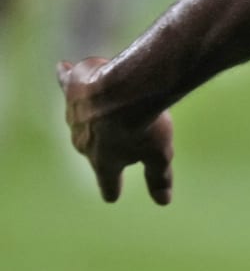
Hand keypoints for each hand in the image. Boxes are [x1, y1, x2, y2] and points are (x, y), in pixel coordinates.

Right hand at [57, 57, 174, 204]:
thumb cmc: (144, 124)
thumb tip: (163, 202)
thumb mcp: (159, 155)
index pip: (108, 181)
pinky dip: (67, 77)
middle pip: (95, 147)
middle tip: (129, 133)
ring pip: (82, 117)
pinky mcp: (72, 88)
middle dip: (108, 144)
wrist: (125, 88)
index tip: (112, 197)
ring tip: (107, 105)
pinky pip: (67, 83)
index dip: (112, 189)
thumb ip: (158, 178)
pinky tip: (64, 68)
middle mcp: (82, 141)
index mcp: (103, 161)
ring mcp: (73, 115)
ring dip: (94, 113)